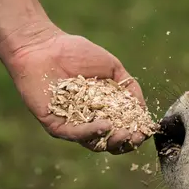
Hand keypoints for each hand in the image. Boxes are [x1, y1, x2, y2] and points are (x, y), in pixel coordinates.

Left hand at [0, 24, 147, 153]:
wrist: (44, 46)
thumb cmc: (76, 52)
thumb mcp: (112, 68)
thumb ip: (130, 88)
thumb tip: (143, 110)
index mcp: (103, 108)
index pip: (122, 126)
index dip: (135, 131)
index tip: (145, 129)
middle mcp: (89, 120)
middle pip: (109, 140)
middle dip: (125, 141)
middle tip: (134, 135)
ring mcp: (72, 124)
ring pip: (93, 142)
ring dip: (111, 140)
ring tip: (123, 133)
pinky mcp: (55, 125)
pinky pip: (74, 134)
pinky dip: (91, 133)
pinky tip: (104, 126)